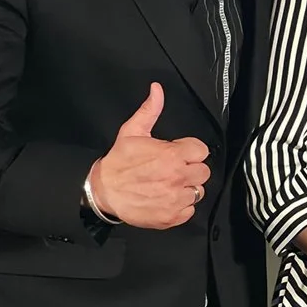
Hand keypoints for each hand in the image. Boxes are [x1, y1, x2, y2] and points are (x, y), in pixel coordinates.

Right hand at [90, 83, 208, 229]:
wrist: (103, 191)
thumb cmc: (118, 162)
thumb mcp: (132, 131)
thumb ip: (150, 110)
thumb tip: (157, 90)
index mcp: (172, 155)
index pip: (202, 150)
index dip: (190, 151)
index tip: (180, 153)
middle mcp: (178, 177)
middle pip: (204, 172)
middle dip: (191, 169)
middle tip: (174, 169)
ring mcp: (176, 198)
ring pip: (198, 192)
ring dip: (187, 188)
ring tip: (169, 184)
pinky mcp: (172, 216)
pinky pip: (190, 211)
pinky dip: (181, 207)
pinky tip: (167, 198)